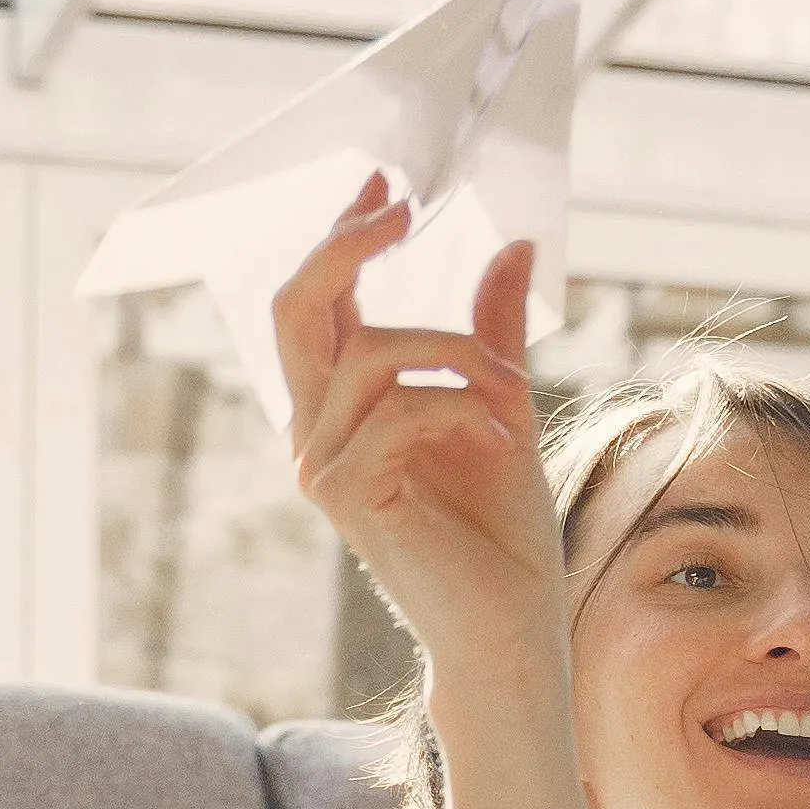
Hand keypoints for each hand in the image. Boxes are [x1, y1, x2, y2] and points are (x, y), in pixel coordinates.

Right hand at [274, 179, 556, 668]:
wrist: (510, 625)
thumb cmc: (503, 533)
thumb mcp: (503, 405)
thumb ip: (493, 331)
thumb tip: (511, 245)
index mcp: (343, 406)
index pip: (319, 304)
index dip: (341, 235)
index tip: (386, 183)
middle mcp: (316, 430)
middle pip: (297, 307)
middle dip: (348, 246)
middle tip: (404, 210)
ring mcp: (322, 464)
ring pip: (372, 352)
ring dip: (460, 354)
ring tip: (512, 394)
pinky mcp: (346, 495)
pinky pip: (402, 408)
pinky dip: (464, 409)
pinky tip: (503, 440)